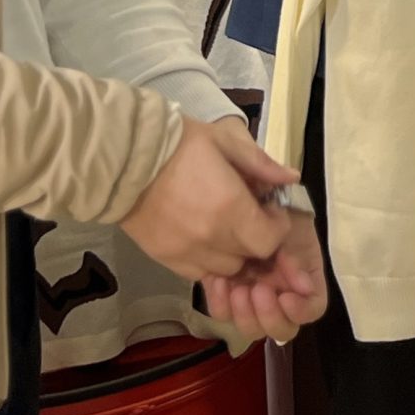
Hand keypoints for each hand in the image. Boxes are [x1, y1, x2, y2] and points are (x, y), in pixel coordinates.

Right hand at [121, 116, 295, 282]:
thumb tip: (292, 178)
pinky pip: (197, 272)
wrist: (123, 157)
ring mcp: (186, 252)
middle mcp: (211, 238)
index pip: (269, 240)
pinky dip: (207, 259)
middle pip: (249, 257)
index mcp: (231, 208)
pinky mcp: (165, 258)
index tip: (269, 209)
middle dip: (256, 239)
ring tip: (224, 227)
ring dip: (232, 252)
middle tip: (248, 216)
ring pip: (225, 269)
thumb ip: (261, 165)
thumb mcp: (225, 141)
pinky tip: (202, 237)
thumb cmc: (178, 143)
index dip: (276, 227)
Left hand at [201, 210, 327, 343]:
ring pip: (251, 328)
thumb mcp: (294, 230)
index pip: (311, 310)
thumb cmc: (279, 214)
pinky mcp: (227, 294)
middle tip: (258, 290)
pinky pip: (221, 312)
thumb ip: (299, 256)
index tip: (286, 297)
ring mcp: (253, 300)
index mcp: (304, 283)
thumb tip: (303, 287)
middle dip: (269, 316)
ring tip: (237, 288)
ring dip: (244, 314)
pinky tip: (217, 280)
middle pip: (281, 329)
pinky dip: (219, 302)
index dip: (300, 311)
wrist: (249, 202)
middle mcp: (281, 298)